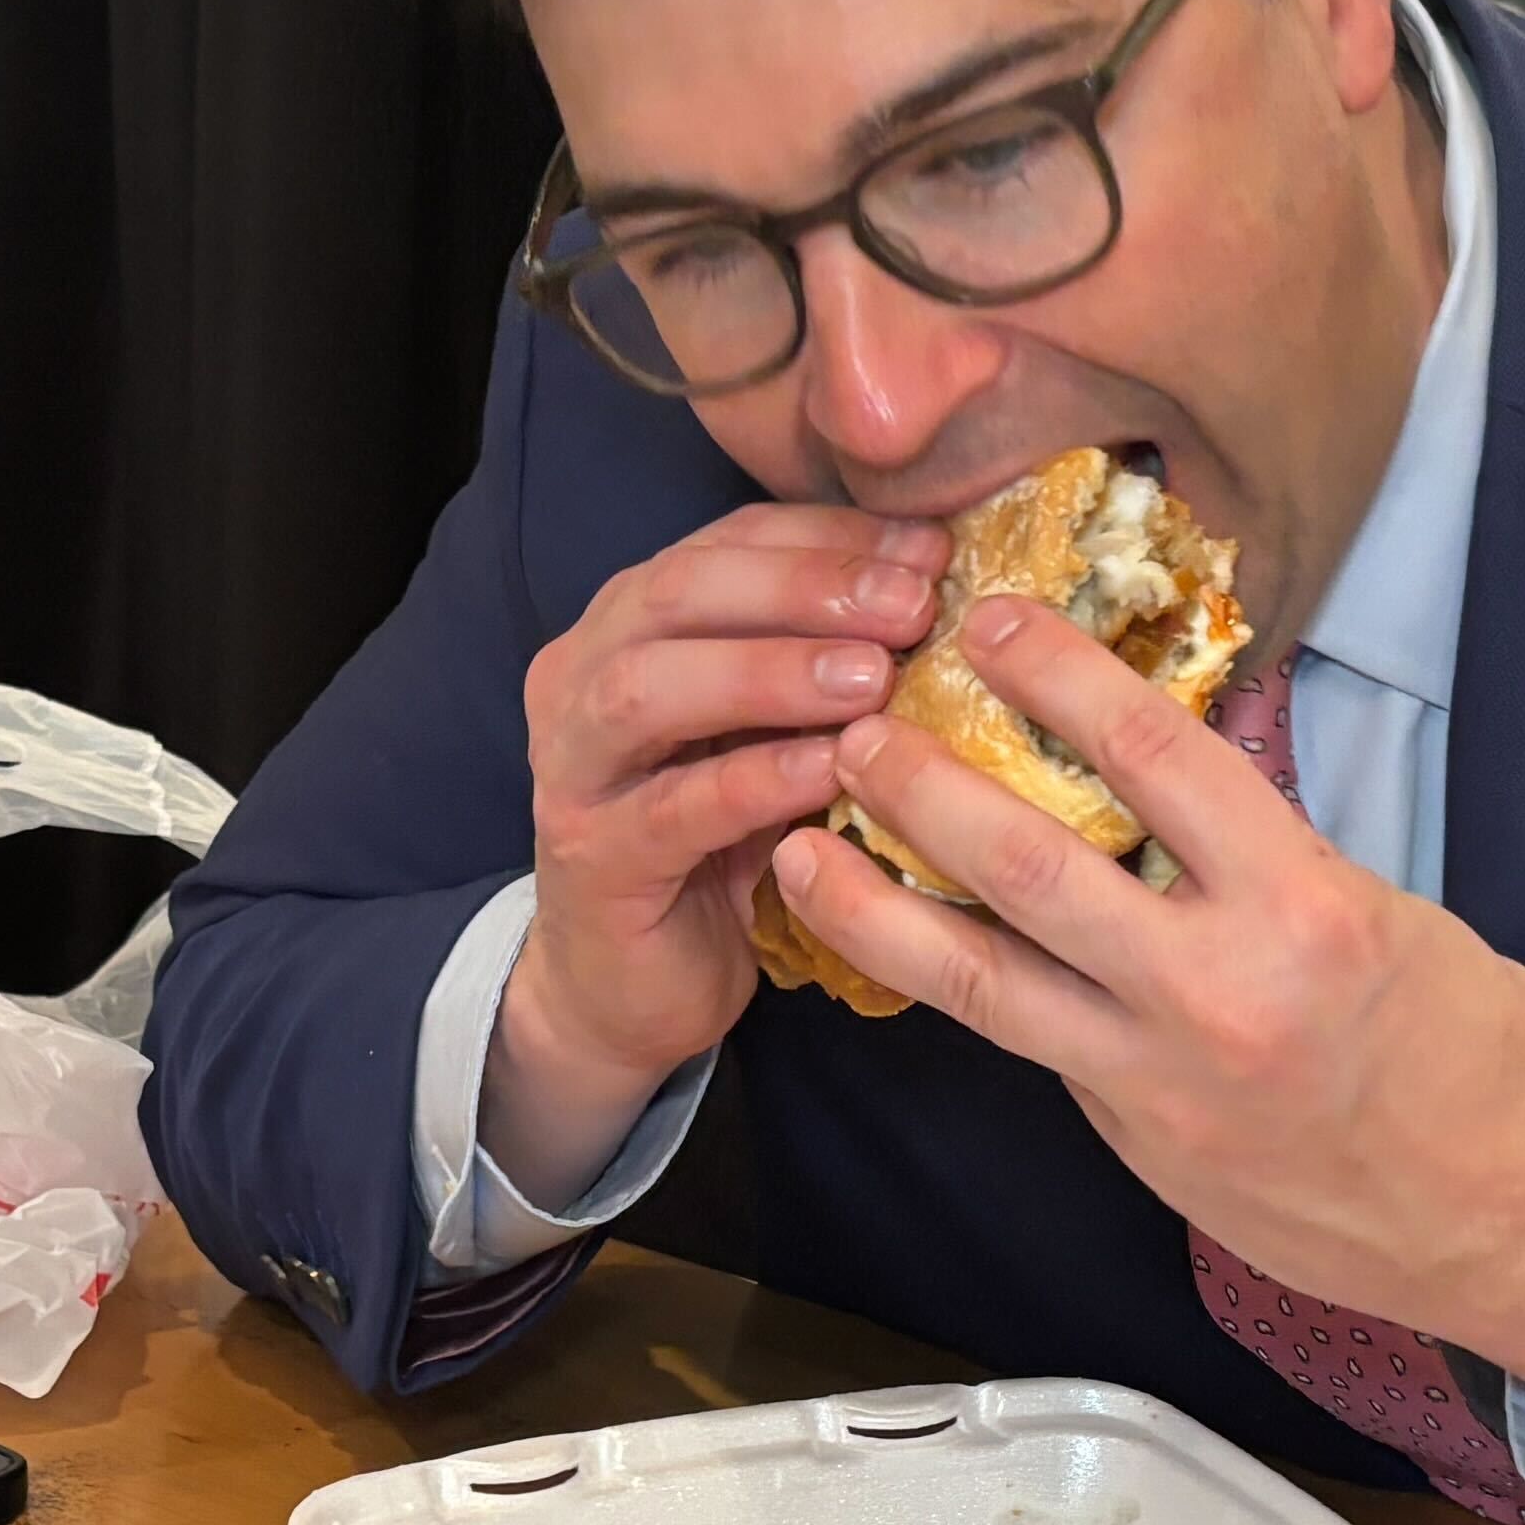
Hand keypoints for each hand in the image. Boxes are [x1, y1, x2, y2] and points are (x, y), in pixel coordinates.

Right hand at [481, 501, 944, 1200]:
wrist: (631, 987)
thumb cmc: (723, 844)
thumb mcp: (777, 733)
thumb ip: (827, 662)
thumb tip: (953, 596)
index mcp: (631, 622)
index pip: (727, 542)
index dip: (833, 536)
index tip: (934, 548)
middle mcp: (582, 676)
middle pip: (680, 593)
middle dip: (806, 588)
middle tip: (913, 605)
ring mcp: (571, 767)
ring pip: (650, 690)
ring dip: (771, 672)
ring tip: (875, 678)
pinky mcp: (590, 859)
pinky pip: (671, 807)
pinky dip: (755, 780)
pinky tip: (832, 771)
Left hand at [767, 599, 1524, 1440]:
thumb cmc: (1484, 1055)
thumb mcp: (1384, 911)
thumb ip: (1258, 855)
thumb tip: (1161, 778)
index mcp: (1301, 909)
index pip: (1153, 758)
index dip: (1056, 674)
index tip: (987, 619)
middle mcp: (1218, 994)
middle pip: (1030, 868)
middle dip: (926, 788)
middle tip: (858, 725)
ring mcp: (1162, 1084)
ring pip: (982, 983)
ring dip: (881, 905)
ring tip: (807, 846)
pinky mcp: (1138, 1147)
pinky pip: (1034, 1048)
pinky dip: (965, 988)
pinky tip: (905, 944)